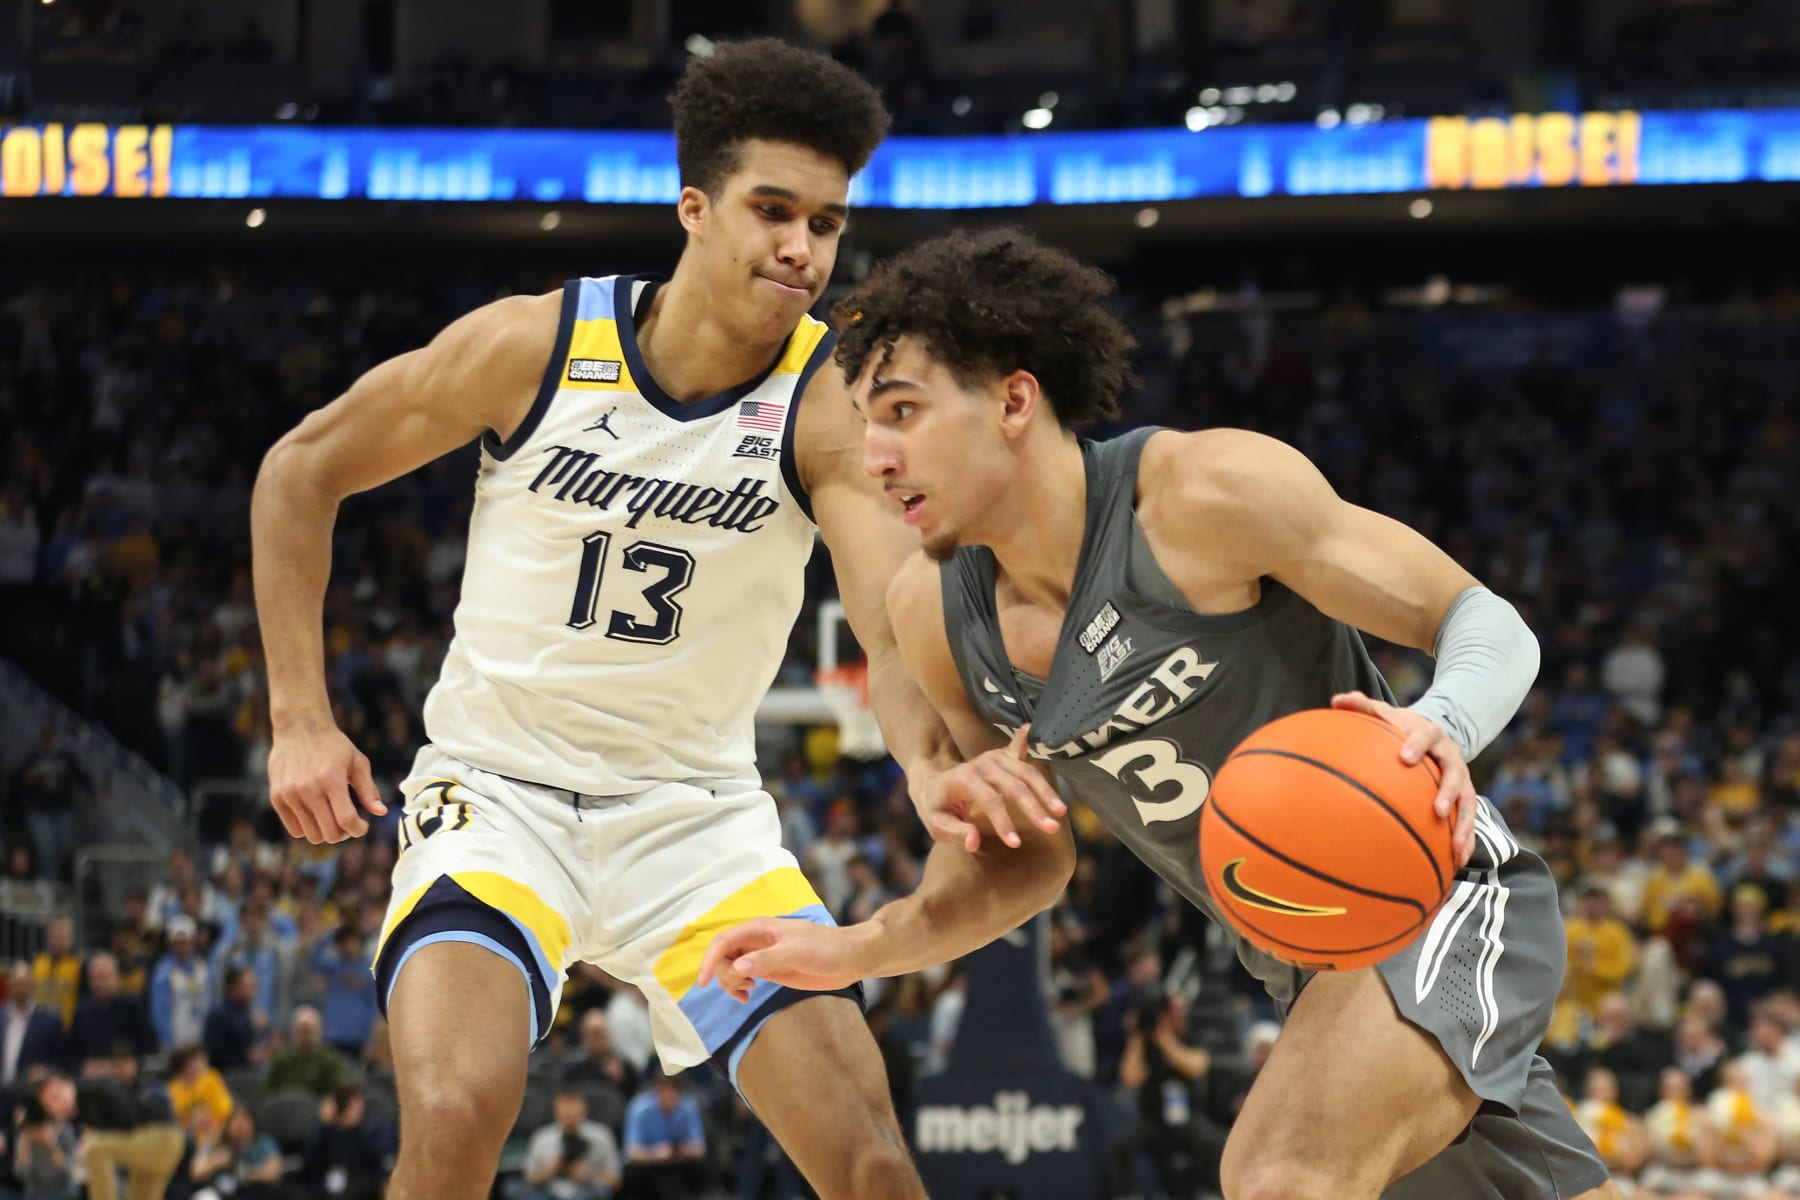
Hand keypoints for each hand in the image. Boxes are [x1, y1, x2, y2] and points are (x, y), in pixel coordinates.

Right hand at [267, 721, 386, 843]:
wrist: (299, 727)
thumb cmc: (333, 745)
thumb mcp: (357, 762)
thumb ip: (369, 789)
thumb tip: (381, 813)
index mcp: (332, 779)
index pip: (346, 820)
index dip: (359, 829)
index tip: (363, 825)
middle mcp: (309, 789)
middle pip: (330, 833)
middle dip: (345, 833)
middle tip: (349, 822)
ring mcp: (290, 794)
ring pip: (312, 835)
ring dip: (327, 832)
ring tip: (333, 819)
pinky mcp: (277, 797)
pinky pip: (295, 830)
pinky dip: (308, 829)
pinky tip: (317, 815)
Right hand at [697, 918, 877, 1002]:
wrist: (850, 958)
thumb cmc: (827, 948)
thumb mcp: (797, 952)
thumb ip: (767, 959)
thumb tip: (738, 967)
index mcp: (760, 929)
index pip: (723, 941)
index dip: (709, 960)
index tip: (703, 983)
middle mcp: (756, 941)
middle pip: (723, 955)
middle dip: (724, 975)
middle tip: (744, 990)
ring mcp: (762, 956)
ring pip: (730, 967)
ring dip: (729, 983)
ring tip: (746, 994)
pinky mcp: (770, 969)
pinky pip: (743, 976)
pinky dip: (738, 987)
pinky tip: (748, 995)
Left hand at [911, 725, 1065, 850]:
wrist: (931, 780)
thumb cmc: (935, 807)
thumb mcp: (936, 825)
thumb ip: (955, 833)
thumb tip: (974, 842)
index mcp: (964, 779)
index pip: (990, 801)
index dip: (1004, 822)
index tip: (1016, 844)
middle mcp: (982, 764)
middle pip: (1014, 786)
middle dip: (1034, 808)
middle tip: (1051, 828)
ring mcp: (993, 757)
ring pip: (1026, 772)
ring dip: (1045, 791)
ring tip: (1061, 811)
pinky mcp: (1002, 756)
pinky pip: (1020, 752)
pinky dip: (1029, 744)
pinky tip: (1032, 730)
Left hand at [1331, 691, 1475, 867]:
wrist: (1434, 732)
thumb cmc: (1400, 727)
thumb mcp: (1385, 713)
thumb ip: (1362, 706)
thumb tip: (1336, 700)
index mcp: (1429, 734)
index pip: (1425, 736)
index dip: (1416, 745)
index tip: (1405, 758)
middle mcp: (1450, 756)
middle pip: (1456, 772)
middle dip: (1448, 791)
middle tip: (1437, 809)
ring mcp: (1461, 778)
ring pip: (1468, 801)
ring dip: (1463, 823)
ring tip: (1455, 846)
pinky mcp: (1465, 797)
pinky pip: (1468, 819)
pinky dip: (1465, 839)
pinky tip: (1457, 861)